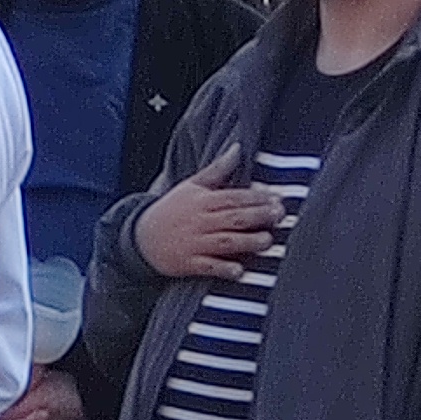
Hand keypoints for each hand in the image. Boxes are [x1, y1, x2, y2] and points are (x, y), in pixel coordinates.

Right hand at [134, 143, 283, 282]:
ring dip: (247, 242)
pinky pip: (208, 267)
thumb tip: (238, 148)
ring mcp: (194, 243)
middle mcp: (200, 221)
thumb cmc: (171, 209)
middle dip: (258, 216)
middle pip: (233, 217)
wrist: (140, 237)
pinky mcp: (189, 263)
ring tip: (267, 241)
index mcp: (202, 201)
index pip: (233, 197)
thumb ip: (217, 169)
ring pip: (224, 241)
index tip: (277, 198)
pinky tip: (239, 271)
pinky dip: (223, 268)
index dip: (256, 198)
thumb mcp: (191, 186)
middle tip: (279, 215)